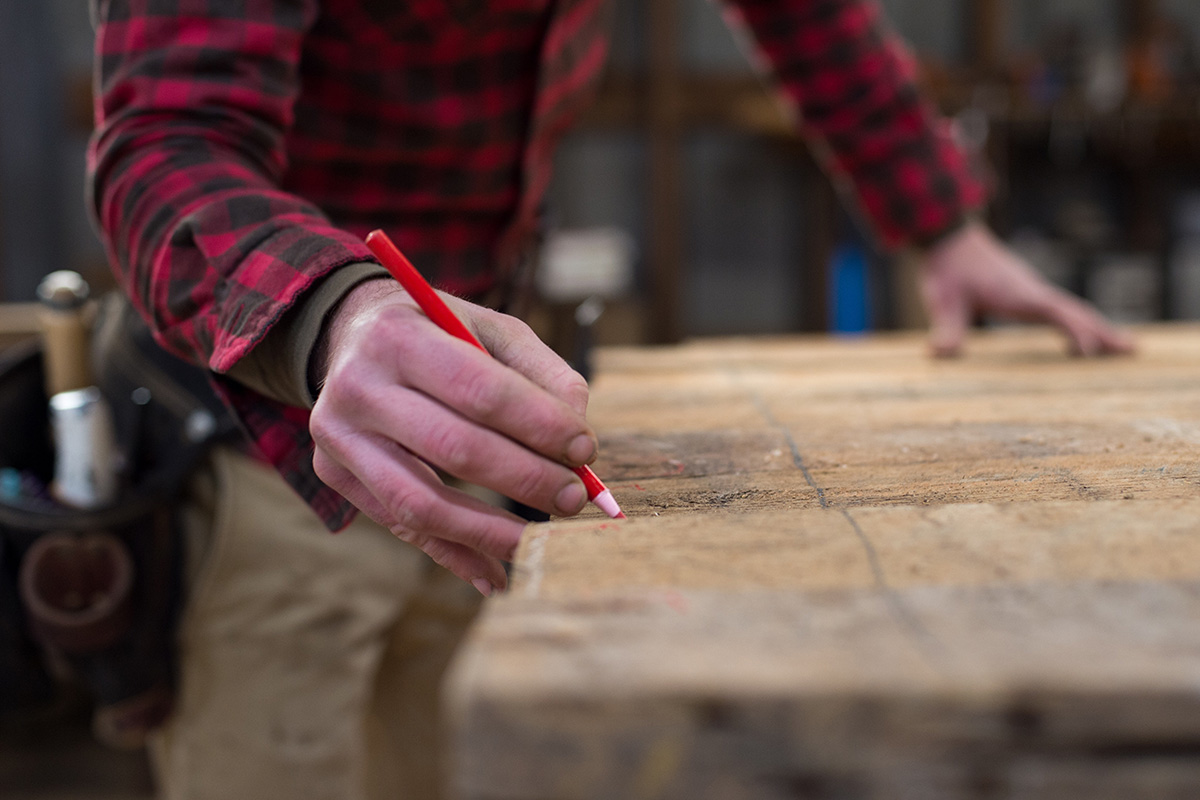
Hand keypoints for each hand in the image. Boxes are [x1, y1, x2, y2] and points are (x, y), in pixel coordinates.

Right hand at [308, 278, 596, 594]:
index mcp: (399, 336)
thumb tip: (579, 442)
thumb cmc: (439, 332)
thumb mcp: (491, 329)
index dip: (539, 425)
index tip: (584, 450)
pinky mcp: (334, 475)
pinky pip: (401, 526)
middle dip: (525, 479)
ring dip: (490, 532)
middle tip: (573, 498)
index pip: (480, 390)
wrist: (353, 334)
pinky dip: (453, 554)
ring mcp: (339, 437)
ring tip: (539, 540)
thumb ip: (543, 374)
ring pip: (419, 503)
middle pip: (453, 449)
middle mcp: (358, 387)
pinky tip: (494, 573)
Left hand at [919, 221, 1135, 357]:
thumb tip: (940, 354)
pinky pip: (1059, 310)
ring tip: (1124, 347)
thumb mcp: (943, 299)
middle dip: (1103, 331)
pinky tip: (1079, 340)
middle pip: (1077, 312)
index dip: (1074, 330)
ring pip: (1073, 310)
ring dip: (1097, 327)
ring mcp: (1032, 292)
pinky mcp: (1025, 293)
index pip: (1056, 312)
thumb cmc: (948, 267)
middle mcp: (1033, 292)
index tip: (1087, 352)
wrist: (949, 236)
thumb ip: (946, 328)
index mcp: (1019, 293)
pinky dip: (1077, 323)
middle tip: (1132, 351)